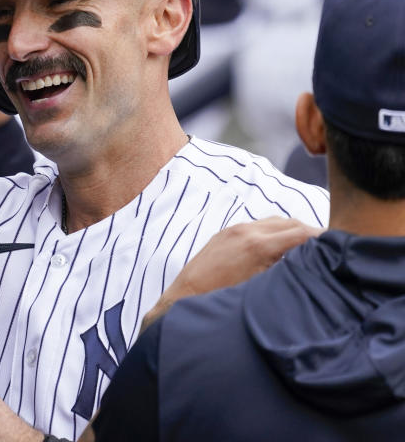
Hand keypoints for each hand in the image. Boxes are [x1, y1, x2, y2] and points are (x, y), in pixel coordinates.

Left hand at [142, 217, 322, 330]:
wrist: (185, 297)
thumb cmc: (223, 300)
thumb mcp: (262, 289)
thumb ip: (287, 272)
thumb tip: (312, 266)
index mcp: (258, 245)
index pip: (302, 233)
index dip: (324, 239)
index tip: (339, 247)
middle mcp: (247, 231)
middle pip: (291, 223)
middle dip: (311, 233)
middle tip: (327, 249)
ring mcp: (235, 229)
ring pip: (276, 221)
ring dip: (293, 231)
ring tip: (307, 249)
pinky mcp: (226, 232)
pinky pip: (259, 225)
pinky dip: (275, 232)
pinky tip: (281, 248)